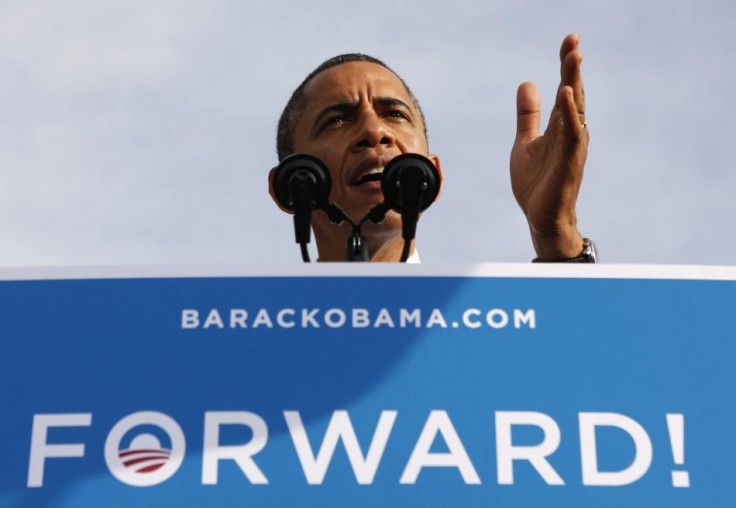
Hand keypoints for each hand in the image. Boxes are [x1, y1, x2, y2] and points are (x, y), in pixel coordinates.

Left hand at [510, 34, 588, 259]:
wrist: (539, 217)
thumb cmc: (537, 182)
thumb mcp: (525, 142)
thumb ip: (527, 115)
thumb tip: (527, 83)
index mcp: (560, 126)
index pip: (565, 89)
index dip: (566, 65)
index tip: (570, 40)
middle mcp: (570, 132)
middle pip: (573, 93)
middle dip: (572, 67)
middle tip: (573, 40)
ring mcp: (572, 147)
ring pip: (575, 109)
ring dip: (574, 82)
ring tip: (573, 57)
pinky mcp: (569, 162)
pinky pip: (571, 134)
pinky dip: (570, 114)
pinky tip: (566, 94)